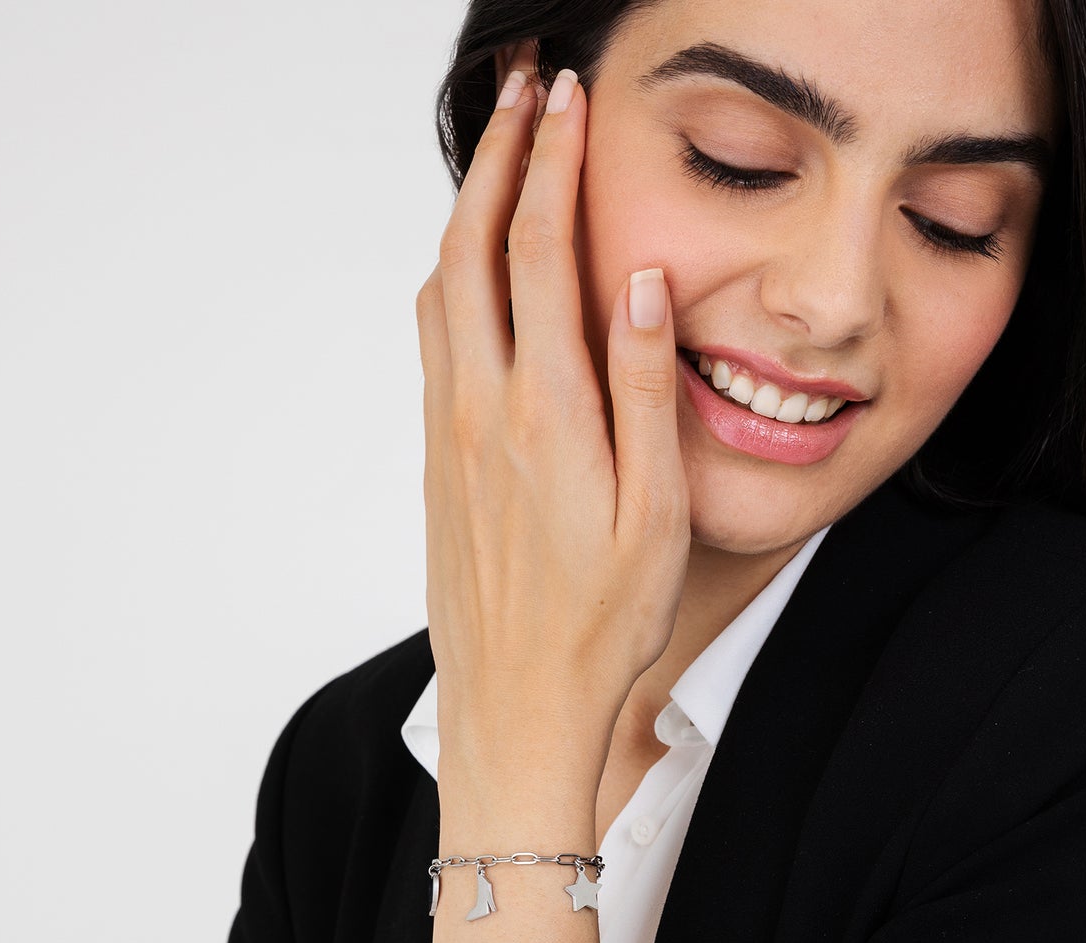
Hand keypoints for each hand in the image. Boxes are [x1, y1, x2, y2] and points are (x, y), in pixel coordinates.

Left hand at [415, 47, 691, 773]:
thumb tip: (633, 283)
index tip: (564, 99)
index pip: (536, 252)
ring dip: (462, 216)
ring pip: (437, 295)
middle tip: (520, 93)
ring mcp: (445, 438)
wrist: (516, 707)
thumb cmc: (599, 626)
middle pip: (466, 250)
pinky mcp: (433, 466)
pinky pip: (432, 348)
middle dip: (494, 158)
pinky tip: (474, 279)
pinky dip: (450, 284)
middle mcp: (478, 412)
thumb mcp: (653, 514)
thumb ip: (640, 390)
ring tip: (495, 163)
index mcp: (543, 414)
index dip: (549, 163)